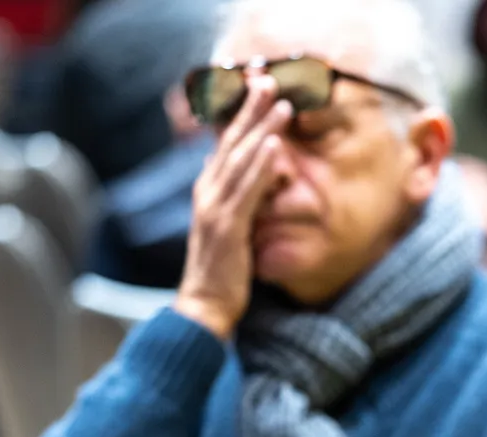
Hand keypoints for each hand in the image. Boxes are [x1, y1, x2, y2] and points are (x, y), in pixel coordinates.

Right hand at [173, 76, 291, 338]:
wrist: (204, 308)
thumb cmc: (223, 272)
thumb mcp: (233, 229)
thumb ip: (240, 201)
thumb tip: (254, 177)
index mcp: (209, 191)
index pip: (226, 144)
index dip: (242, 115)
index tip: (258, 87)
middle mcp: (208, 193)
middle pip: (230, 142)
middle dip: (251, 109)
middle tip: (269, 78)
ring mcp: (214, 208)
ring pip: (240, 160)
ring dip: (261, 129)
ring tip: (282, 103)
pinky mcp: (227, 227)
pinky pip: (246, 191)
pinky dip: (260, 167)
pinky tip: (275, 147)